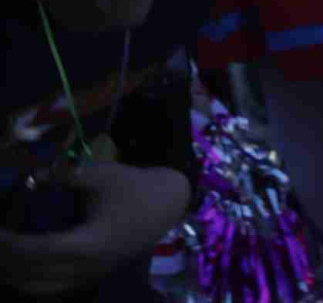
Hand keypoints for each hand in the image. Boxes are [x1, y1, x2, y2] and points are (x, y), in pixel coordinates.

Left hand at [0, 162, 189, 296]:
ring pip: (40, 287)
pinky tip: (20, 266)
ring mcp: (88, 276)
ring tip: (1, 255)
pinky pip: (51, 287)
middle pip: (34, 274)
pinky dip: (31, 279)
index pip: (38, 250)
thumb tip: (34, 175)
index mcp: (88, 244)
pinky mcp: (89, 276)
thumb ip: (67, 176)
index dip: (12, 244)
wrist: (166, 205)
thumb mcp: (102, 175)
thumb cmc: (135, 187)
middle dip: (7, 261)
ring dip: (16, 274)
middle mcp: (85, 267)